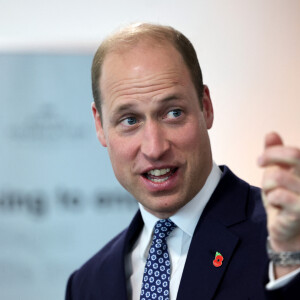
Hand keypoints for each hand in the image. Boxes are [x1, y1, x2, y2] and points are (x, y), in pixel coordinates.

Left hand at [258, 132, 299, 252]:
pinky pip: (277, 194)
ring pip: (278, 175)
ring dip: (268, 184)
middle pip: (294, 155)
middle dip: (270, 158)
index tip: (261, 159)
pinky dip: (271, 198)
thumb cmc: (284, 200)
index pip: (294, 152)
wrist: (288, 230)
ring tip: (272, 194)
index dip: (274, 151)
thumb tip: (271, 134)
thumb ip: (276, 155)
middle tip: (260, 163)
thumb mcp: (277, 174)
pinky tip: (277, 205)